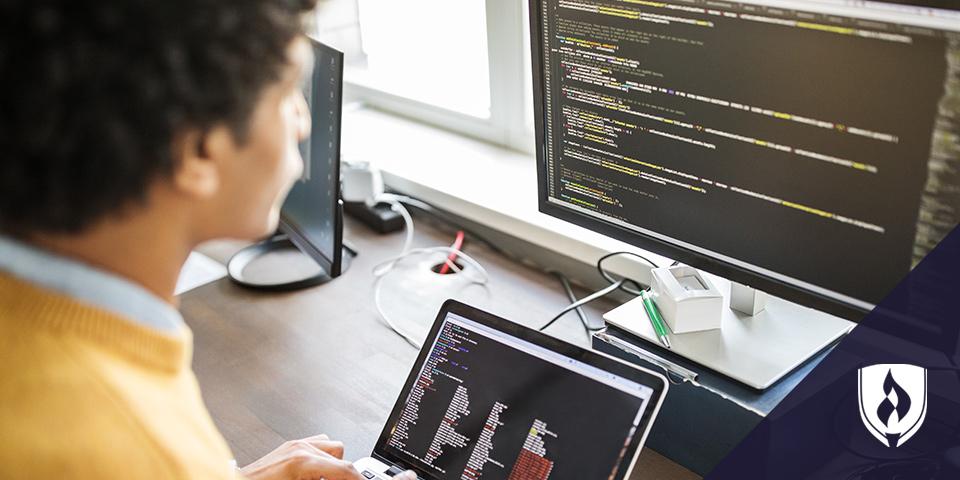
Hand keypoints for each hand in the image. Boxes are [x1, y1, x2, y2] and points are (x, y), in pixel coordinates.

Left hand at [239, 434, 416, 479]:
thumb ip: (327, 479)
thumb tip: (345, 476)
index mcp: (303, 461)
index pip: (347, 470)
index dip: (360, 479)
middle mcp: (301, 448)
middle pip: (343, 458)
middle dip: (344, 475)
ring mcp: (295, 445)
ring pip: (333, 447)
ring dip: (333, 466)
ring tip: (323, 479)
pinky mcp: (290, 446)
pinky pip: (318, 445)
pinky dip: (321, 459)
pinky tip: (314, 474)